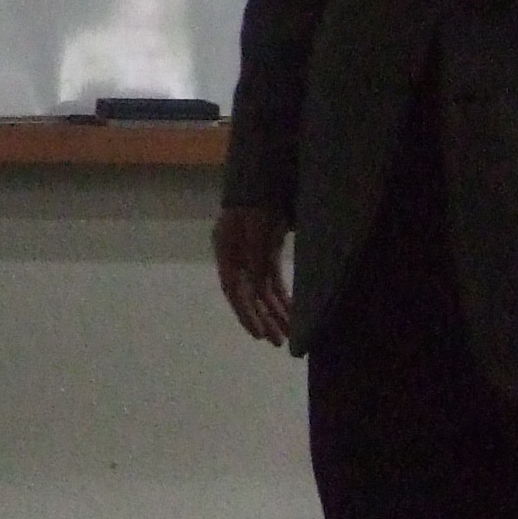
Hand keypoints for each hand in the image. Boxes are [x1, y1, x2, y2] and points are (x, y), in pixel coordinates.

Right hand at [212, 205, 291, 345]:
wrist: (266, 175)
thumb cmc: (258, 198)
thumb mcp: (256, 222)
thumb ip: (256, 251)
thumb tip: (259, 282)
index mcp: (225, 249)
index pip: (233, 289)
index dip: (244, 313)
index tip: (258, 334)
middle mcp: (236, 257)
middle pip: (248, 295)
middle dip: (263, 319)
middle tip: (277, 342)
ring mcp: (251, 257)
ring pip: (263, 292)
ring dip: (275, 312)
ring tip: (288, 335)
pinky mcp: (267, 254)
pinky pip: (273, 282)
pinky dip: (282, 298)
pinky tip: (292, 313)